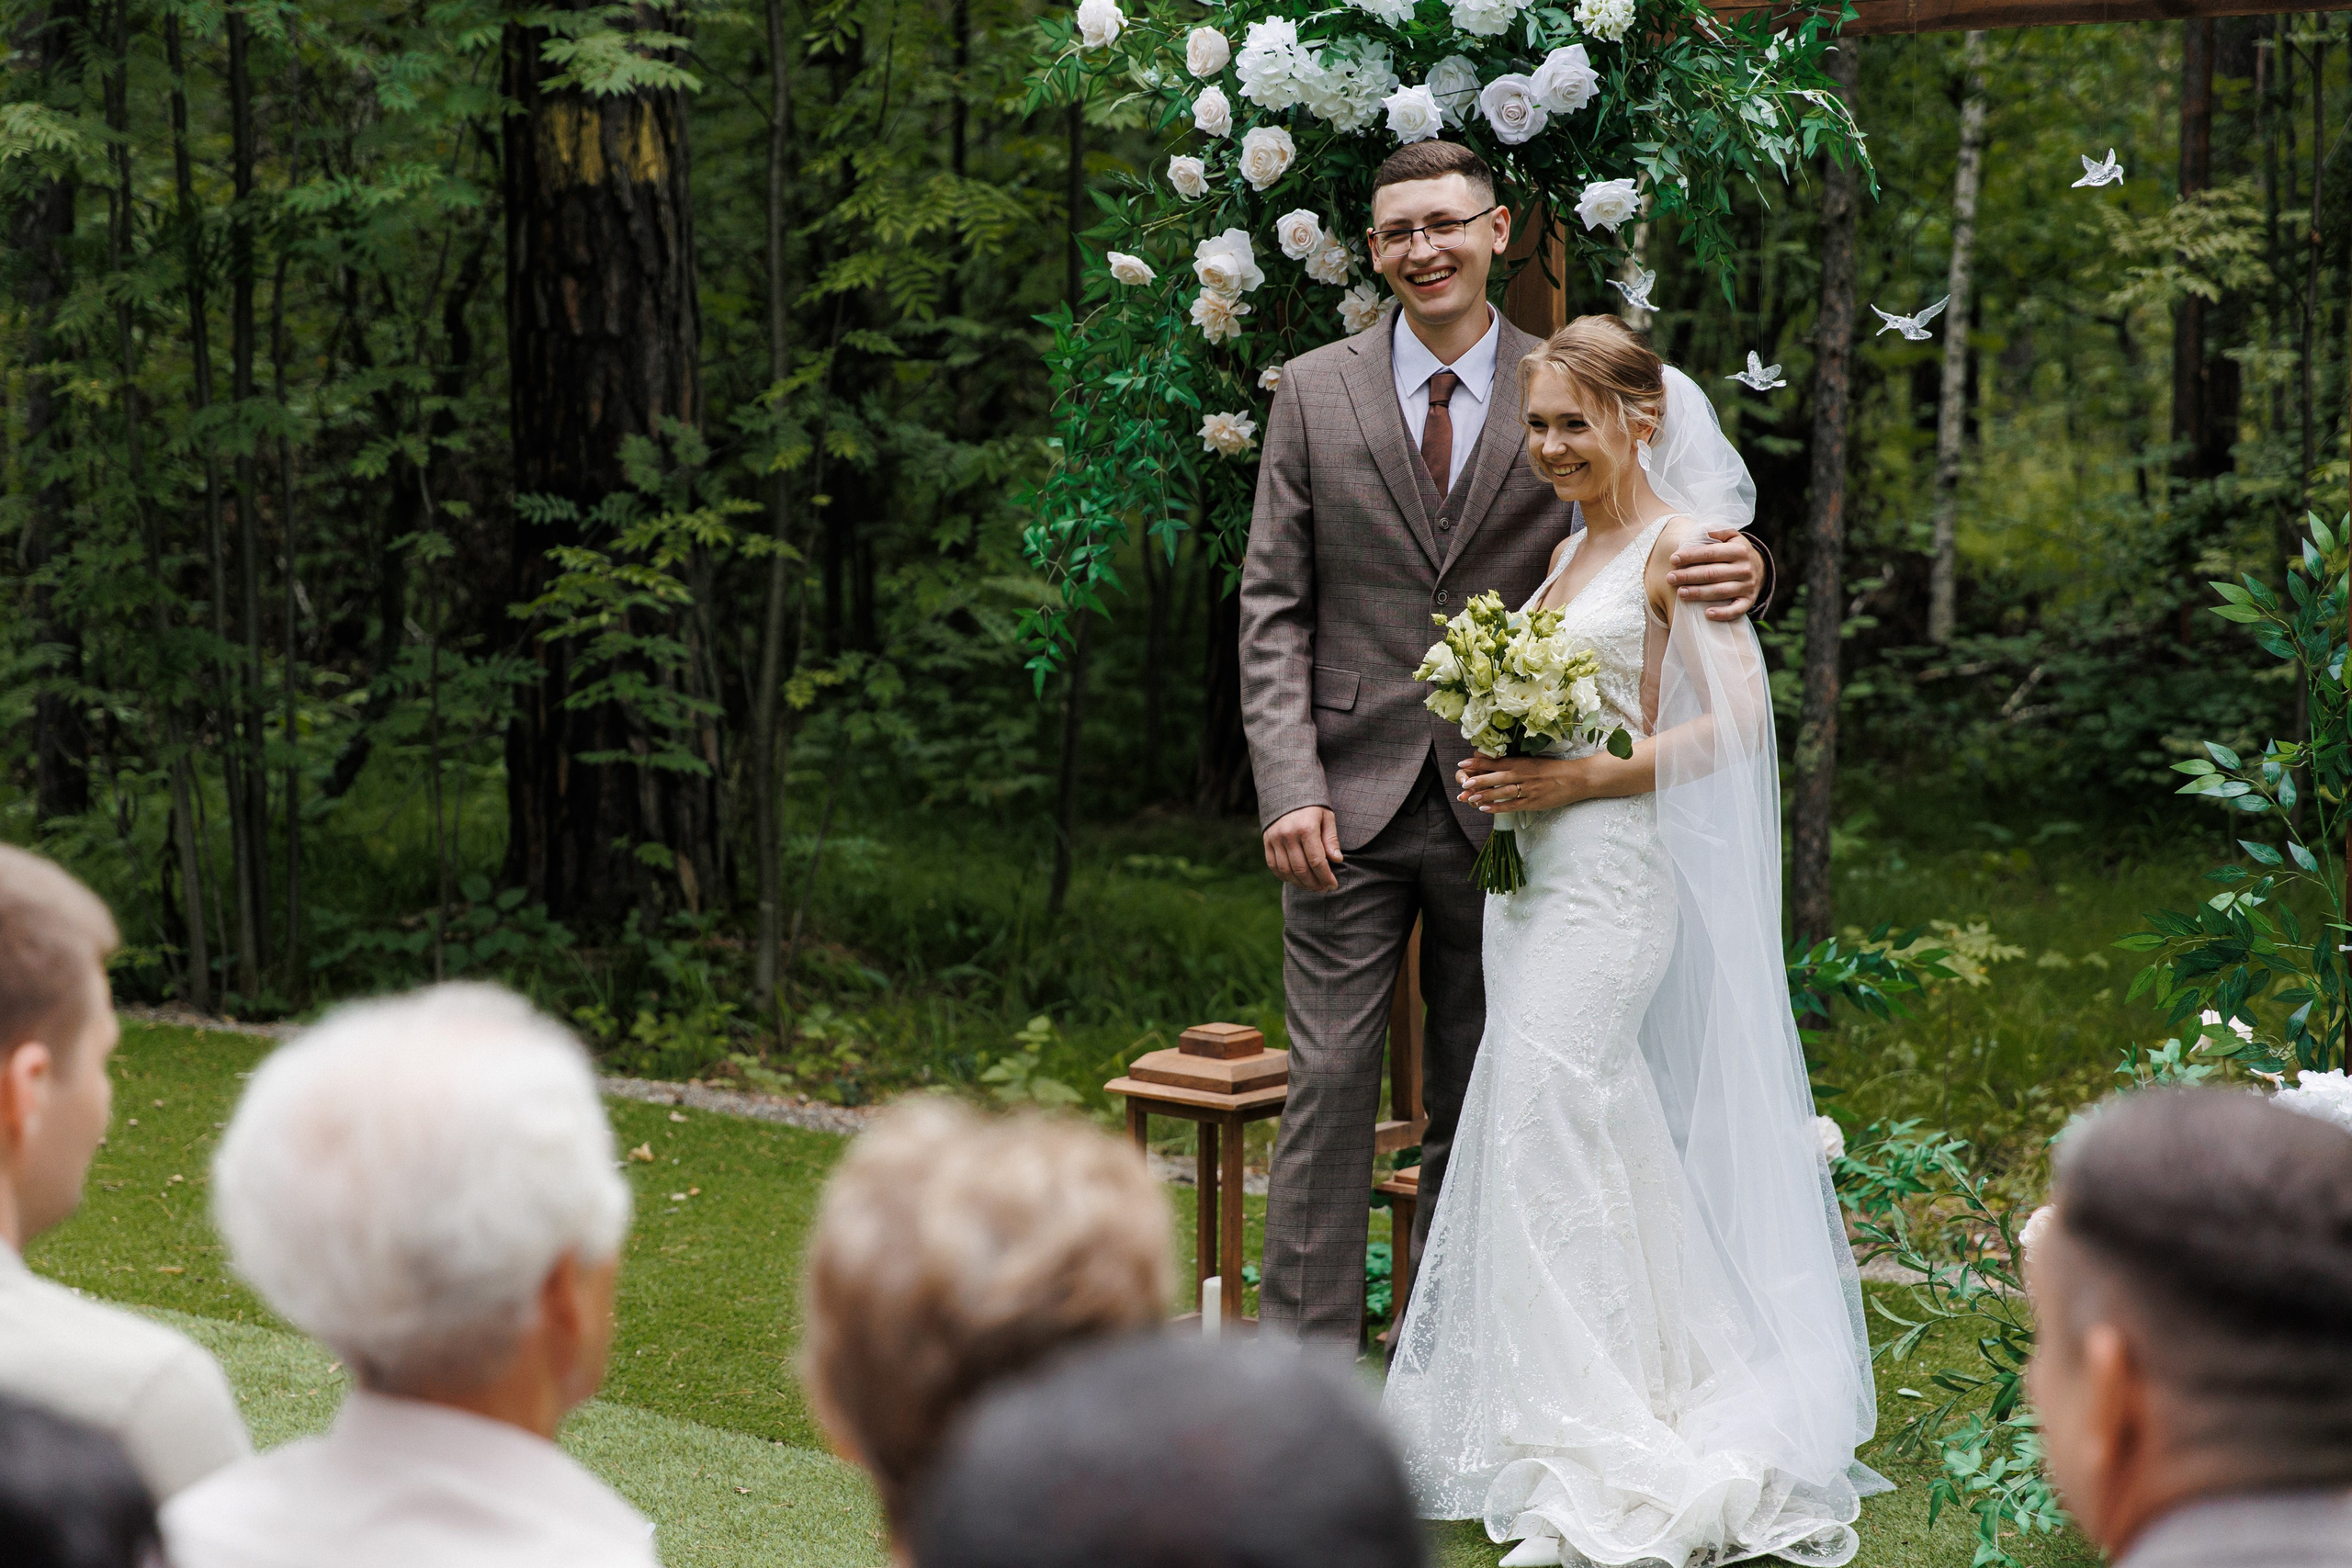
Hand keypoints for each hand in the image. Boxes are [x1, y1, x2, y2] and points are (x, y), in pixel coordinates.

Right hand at [1263, 806, 1342, 891]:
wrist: (1287, 791)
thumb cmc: (1312, 806)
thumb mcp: (1327, 817)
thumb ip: (1331, 839)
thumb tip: (1336, 860)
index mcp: (1306, 828)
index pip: (1317, 861)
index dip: (1326, 877)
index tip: (1333, 885)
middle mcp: (1288, 835)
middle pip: (1301, 870)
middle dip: (1314, 883)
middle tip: (1323, 888)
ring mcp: (1275, 839)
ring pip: (1287, 871)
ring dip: (1300, 883)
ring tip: (1311, 886)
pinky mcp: (1266, 841)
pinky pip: (1273, 866)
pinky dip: (1284, 877)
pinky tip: (1295, 880)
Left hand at [1457, 753, 1583, 813]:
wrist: (1576, 778)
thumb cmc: (1553, 769)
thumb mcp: (1533, 762)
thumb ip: (1515, 763)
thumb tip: (1494, 762)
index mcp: (1522, 762)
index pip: (1496, 762)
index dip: (1478, 763)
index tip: (1463, 763)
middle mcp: (1523, 774)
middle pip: (1496, 777)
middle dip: (1478, 780)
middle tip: (1463, 784)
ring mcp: (1528, 789)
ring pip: (1502, 792)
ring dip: (1485, 795)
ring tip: (1469, 798)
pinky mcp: (1533, 802)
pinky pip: (1512, 805)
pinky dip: (1498, 807)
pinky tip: (1485, 809)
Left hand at [1666, 527, 1763, 620]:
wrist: (1759, 569)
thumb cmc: (1736, 552)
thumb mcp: (1732, 537)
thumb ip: (1718, 531)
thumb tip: (1703, 530)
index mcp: (1739, 550)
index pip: (1710, 553)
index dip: (1691, 556)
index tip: (1673, 559)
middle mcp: (1745, 568)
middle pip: (1712, 573)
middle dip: (1689, 576)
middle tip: (1670, 578)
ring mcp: (1748, 586)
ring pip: (1720, 591)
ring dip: (1699, 593)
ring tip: (1680, 593)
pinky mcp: (1749, 601)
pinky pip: (1736, 610)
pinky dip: (1723, 613)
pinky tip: (1707, 614)